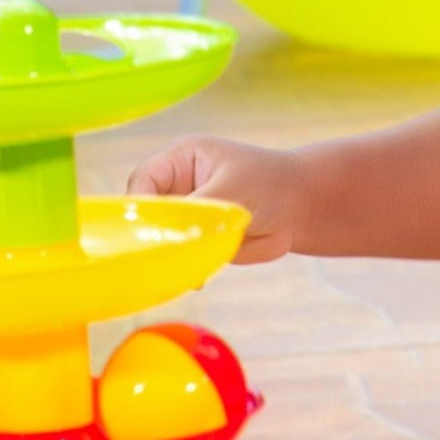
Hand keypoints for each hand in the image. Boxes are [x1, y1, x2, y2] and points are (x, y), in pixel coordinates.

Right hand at [126, 137, 304, 261]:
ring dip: (166, 254)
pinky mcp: (194, 239)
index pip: (142, 181)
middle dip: (150, 234)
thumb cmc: (270, 184)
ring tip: (176, 270)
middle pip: (144, 212)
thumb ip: (195, 212)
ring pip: (158, 237)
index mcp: (180, 160)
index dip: (138, 206)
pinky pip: (177, 256)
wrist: (302, 208)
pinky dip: (181, 269)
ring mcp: (185, 214)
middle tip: (156, 257)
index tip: (145, 232)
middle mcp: (177, 186)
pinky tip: (195, 280)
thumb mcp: (231, 191)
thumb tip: (166, 238)